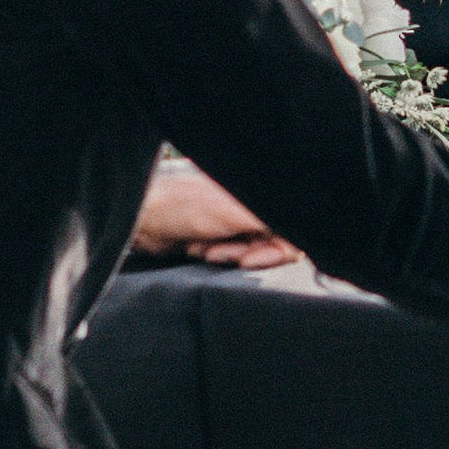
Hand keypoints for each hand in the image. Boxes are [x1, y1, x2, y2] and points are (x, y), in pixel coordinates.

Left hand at [131, 160, 300, 269]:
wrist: (142, 219)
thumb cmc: (183, 207)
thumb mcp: (234, 212)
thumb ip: (274, 220)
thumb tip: (306, 231)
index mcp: (260, 191)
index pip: (293, 227)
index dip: (277, 248)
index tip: (250, 258)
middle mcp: (255, 202)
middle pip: (277, 240)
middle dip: (248, 251)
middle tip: (219, 252)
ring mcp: (241, 218)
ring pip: (258, 250)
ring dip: (232, 254)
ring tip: (205, 249)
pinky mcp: (226, 233)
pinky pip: (240, 255)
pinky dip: (222, 256)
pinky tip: (200, 250)